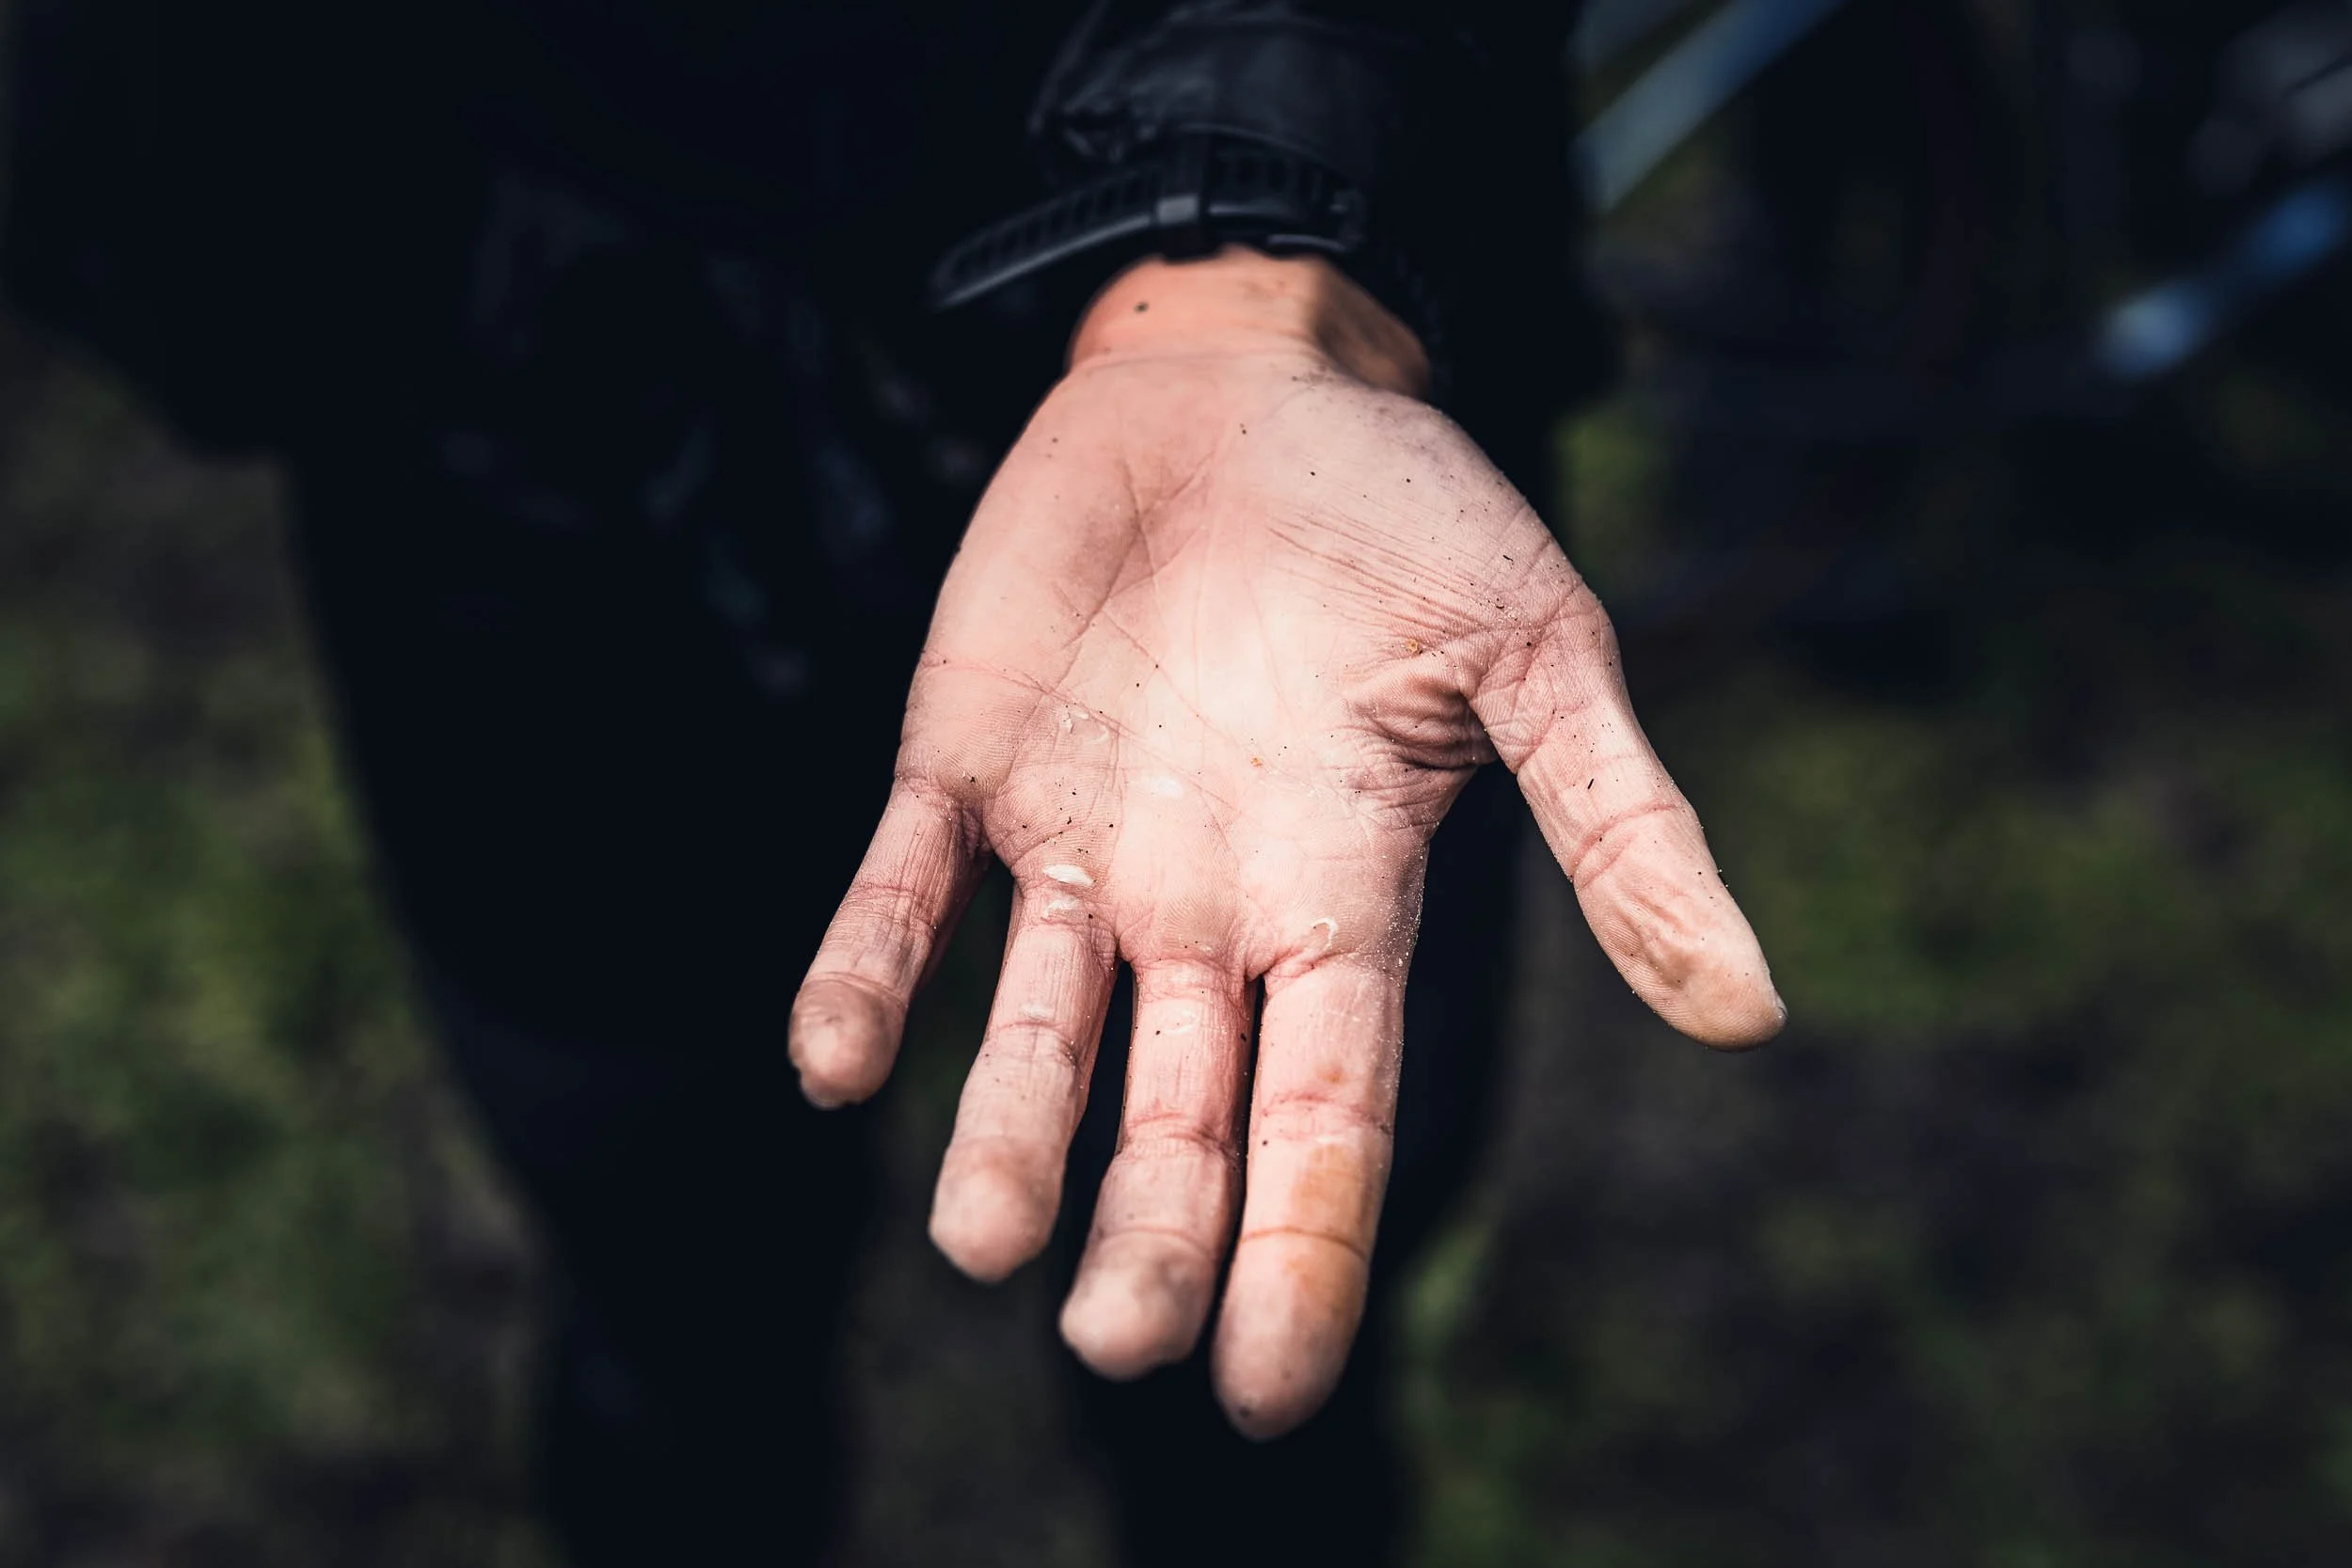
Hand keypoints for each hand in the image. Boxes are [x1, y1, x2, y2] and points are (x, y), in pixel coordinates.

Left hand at [789, 248, 1781, 1435]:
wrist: (1246, 377)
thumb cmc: (1407, 516)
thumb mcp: (1537, 653)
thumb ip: (1621, 827)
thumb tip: (1753, 1012)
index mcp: (1339, 899)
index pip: (1327, 1115)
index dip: (1301, 1247)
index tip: (1267, 1383)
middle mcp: (1200, 907)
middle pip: (1171, 1113)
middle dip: (1146, 1232)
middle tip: (1113, 1340)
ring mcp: (1075, 844)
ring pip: (1029, 1032)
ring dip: (1001, 1136)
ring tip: (982, 1243)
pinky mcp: (964, 765)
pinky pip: (899, 895)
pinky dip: (867, 977)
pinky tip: (837, 1065)